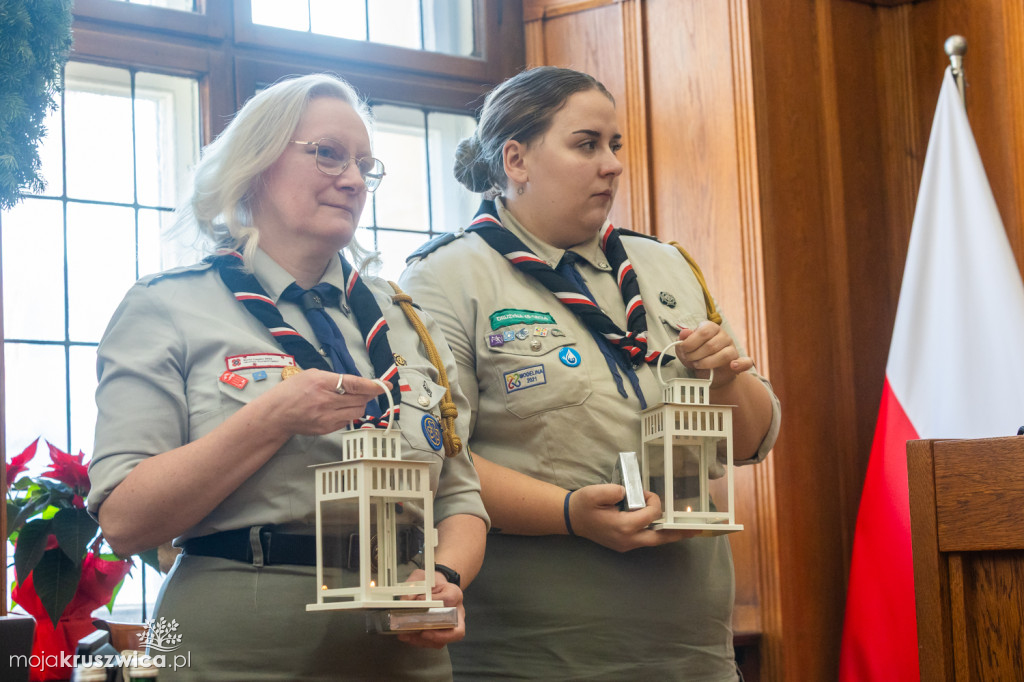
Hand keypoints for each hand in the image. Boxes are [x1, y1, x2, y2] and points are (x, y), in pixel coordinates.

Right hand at [256, 369, 388, 436]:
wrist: (276, 414)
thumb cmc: (292, 391)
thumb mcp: (312, 374)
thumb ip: (334, 378)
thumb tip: (356, 384)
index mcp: (322, 383)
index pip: (355, 384)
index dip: (373, 385)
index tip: (386, 385)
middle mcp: (326, 401)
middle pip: (360, 399)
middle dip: (368, 394)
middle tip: (368, 390)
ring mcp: (327, 417)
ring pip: (357, 411)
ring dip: (360, 404)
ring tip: (349, 399)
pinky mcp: (327, 429)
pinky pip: (347, 421)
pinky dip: (348, 413)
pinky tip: (339, 408)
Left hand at [396, 569, 465, 648]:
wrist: (434, 587)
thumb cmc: (429, 583)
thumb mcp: (421, 579)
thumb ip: (413, 587)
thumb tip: (406, 600)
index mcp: (454, 593)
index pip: (450, 599)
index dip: (435, 601)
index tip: (420, 600)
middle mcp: (457, 612)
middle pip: (457, 630)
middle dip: (439, 635)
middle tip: (423, 633)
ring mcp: (451, 625)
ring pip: (445, 640)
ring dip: (425, 641)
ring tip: (409, 636)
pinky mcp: (442, 633)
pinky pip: (435, 643)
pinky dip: (420, 642)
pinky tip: (408, 637)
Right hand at [568, 484, 695, 551]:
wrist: (571, 519)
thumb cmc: (583, 505)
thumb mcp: (594, 493)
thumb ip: (612, 491)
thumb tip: (628, 493)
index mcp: (623, 526)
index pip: (650, 515)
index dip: (654, 501)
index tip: (646, 492)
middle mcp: (628, 539)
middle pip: (659, 537)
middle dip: (678, 532)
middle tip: (696, 530)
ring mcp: (626, 545)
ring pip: (654, 541)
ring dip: (670, 535)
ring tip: (687, 531)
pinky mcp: (625, 544)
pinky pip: (646, 540)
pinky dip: (658, 534)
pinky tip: (666, 529)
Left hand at [675, 321, 753, 387]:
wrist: (708, 373)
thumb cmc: (696, 356)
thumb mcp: (685, 348)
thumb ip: (683, 340)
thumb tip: (684, 333)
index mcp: (711, 327)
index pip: (703, 332)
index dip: (690, 343)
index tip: (683, 351)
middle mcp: (723, 335)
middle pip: (711, 345)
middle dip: (695, 355)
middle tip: (689, 359)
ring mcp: (732, 347)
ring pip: (722, 355)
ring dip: (706, 363)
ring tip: (697, 364)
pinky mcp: (737, 360)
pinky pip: (745, 362)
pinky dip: (740, 364)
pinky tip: (733, 366)